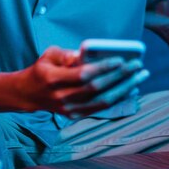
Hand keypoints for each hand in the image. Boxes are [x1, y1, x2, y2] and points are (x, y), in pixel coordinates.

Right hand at [21, 46, 148, 116]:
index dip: (103, 68)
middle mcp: (61, 96)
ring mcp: (68, 109)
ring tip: (140, 76)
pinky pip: (100, 108)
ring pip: (102, 101)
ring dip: (124, 89)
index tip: (120, 59)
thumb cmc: (42, 69)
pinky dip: (118, 99)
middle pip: (96, 89)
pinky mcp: (75, 115)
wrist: (28, 94)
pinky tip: (131, 89)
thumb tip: (88, 54)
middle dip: (120, 76)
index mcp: (52, 78)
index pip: (83, 74)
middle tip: (137, 65)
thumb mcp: (49, 54)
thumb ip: (68, 54)